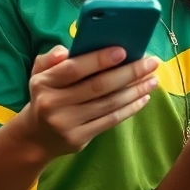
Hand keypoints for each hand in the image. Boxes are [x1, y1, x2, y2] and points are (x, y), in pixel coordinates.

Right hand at [11, 45, 158, 159]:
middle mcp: (53, 104)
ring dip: (135, 91)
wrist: (36, 136)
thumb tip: (66, 51)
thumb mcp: (40, 71)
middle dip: (128, 73)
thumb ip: (52, 57)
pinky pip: (110, 121)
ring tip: (153, 79)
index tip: (124, 51)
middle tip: (151, 62)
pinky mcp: (78, 139)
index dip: (99, 59)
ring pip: (108, 104)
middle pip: (97, 86)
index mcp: (44, 82)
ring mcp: (66, 124)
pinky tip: (143, 97)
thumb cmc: (45, 94)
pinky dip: (129, 109)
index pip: (73, 69)